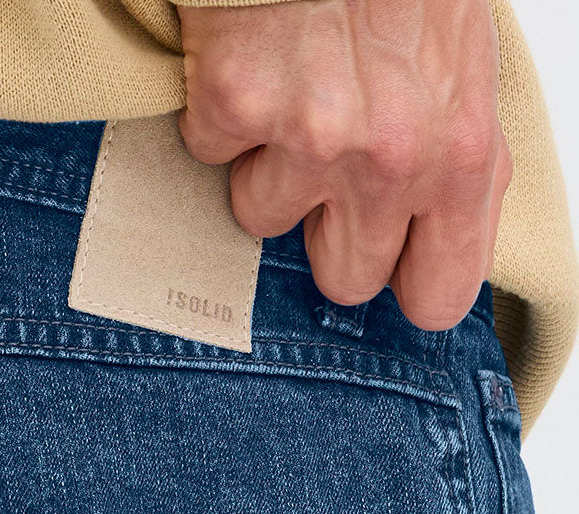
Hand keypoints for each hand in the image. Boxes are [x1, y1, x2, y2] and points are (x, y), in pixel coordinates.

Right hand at [177, 0, 511, 329]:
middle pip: (342, 278)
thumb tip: (427, 230)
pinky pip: (211, 150)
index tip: (388, 263)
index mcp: (461, 159)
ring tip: (290, 87)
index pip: (437, 294)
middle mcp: (391, 162)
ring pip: (261, 216)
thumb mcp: (461, 68)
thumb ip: (450, 158)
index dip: (405, 284)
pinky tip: (250, 59)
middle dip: (327, 229)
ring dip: (266, 163)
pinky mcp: (236, 105)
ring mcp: (309, 139)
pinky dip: (220, 111)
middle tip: (327, 167)